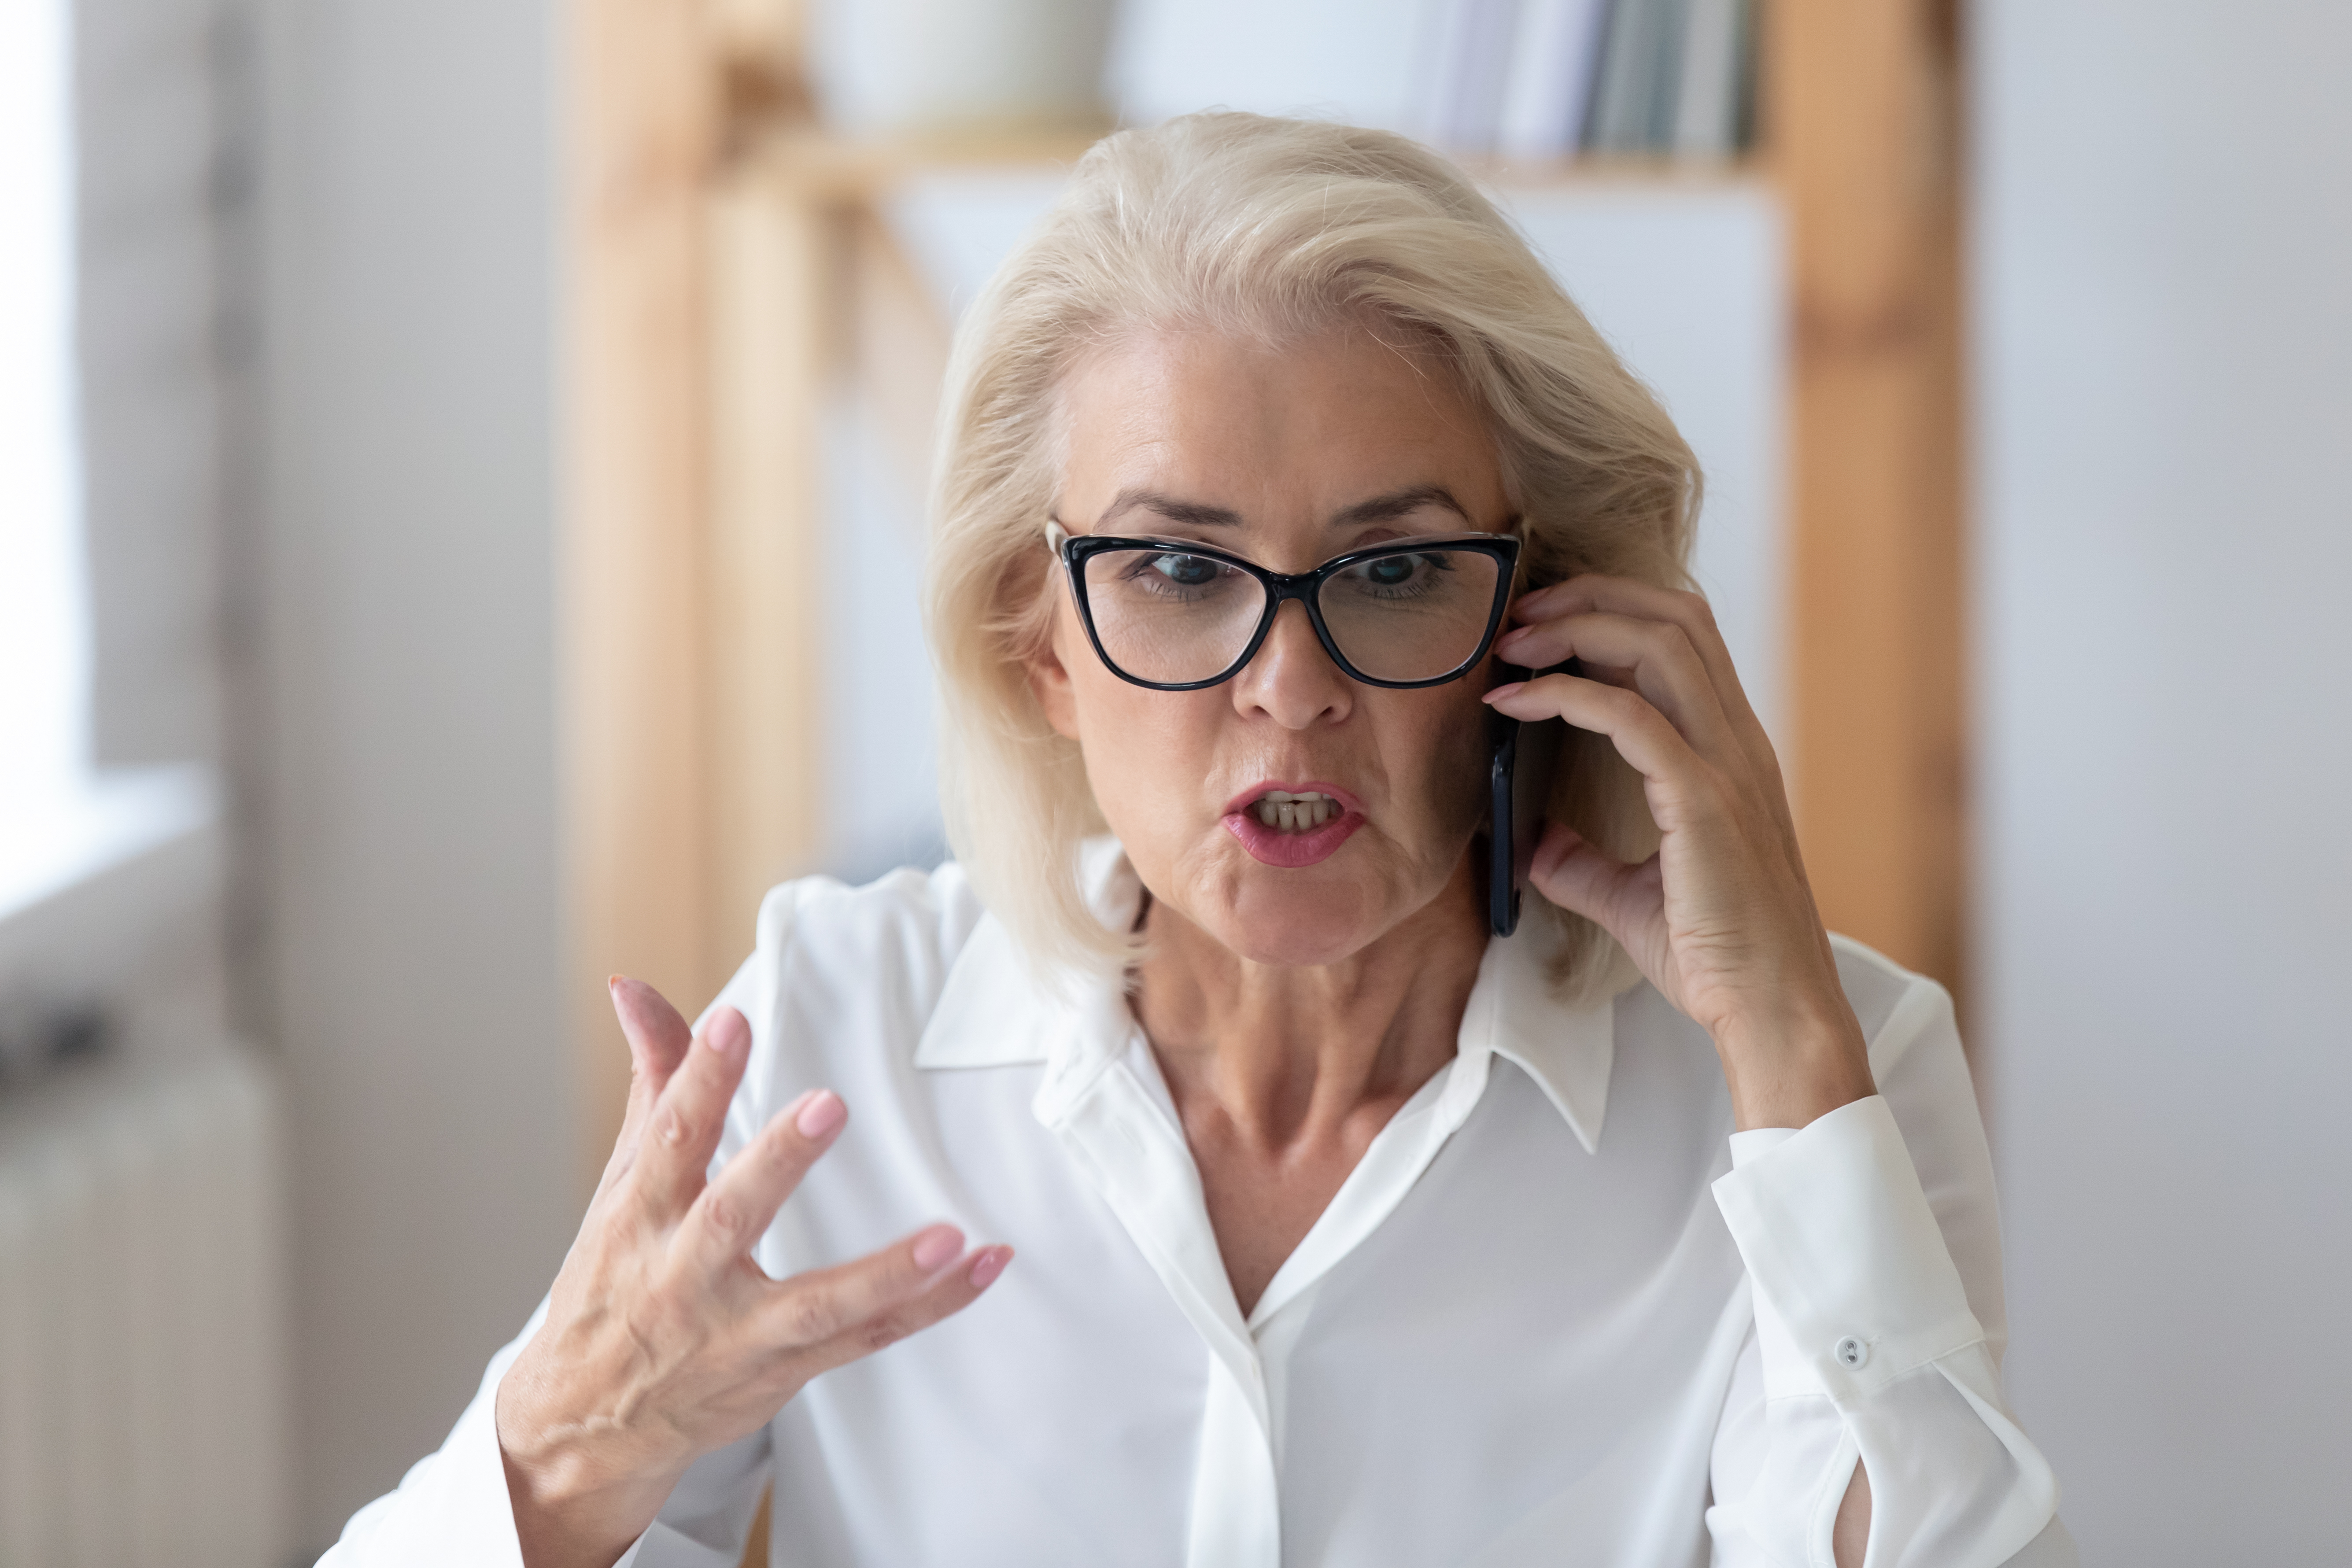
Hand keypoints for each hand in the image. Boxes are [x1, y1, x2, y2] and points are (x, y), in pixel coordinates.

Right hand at [495, 979, 1011, 1567]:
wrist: (586, 1426)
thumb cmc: (611, 1287)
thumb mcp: (621, 1185)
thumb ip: (653, 1085)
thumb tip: (635, 990)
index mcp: (641, 1219)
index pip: (669, 1138)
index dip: (698, 1079)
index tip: (730, 1022)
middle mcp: (684, 1277)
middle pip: (732, 1216)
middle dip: (777, 1162)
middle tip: (828, 1105)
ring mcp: (738, 1333)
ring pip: (816, 1305)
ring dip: (886, 1271)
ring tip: (949, 1235)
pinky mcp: (784, 1369)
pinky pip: (868, 1338)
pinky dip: (931, 1306)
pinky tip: (983, 1265)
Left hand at [1484, 574, 1874, 1130]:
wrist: (1771, 1010)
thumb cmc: (1717, 957)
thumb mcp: (1631, 899)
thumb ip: (1584, 862)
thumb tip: (1532, 843)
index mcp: (1730, 754)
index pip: (1681, 640)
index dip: (1609, 612)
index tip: (1537, 632)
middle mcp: (1737, 744)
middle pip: (1675, 616)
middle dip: (1590, 596)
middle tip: (1517, 616)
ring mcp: (1727, 767)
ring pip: (1661, 642)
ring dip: (1576, 626)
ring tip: (1512, 645)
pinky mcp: (1704, 801)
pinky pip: (1632, 716)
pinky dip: (1565, 693)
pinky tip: (1515, 702)